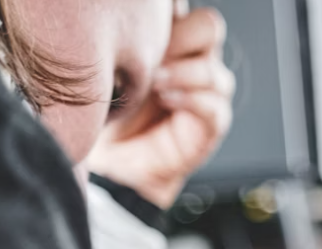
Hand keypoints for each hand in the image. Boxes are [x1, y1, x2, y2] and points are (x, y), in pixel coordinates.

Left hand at [87, 4, 235, 208]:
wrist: (117, 160)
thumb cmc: (110, 112)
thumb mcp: (108, 72)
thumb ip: (121, 46)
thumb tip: (112, 19)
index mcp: (171, 40)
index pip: (182, 9)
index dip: (169, 10)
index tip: (142, 23)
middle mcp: (194, 59)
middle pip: (209, 27)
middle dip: (181, 36)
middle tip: (152, 52)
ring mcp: (208, 90)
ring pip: (213, 66)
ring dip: (182, 72)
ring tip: (154, 83)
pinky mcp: (213, 121)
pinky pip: (214, 103)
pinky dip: (189, 99)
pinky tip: (166, 99)